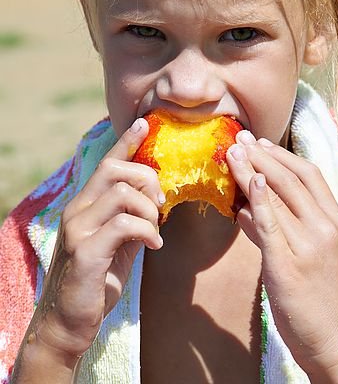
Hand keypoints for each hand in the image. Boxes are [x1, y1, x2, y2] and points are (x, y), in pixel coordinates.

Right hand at [22, 118, 163, 363]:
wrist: (69, 323)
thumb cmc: (97, 281)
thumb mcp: (118, 243)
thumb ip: (131, 219)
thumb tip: (155, 200)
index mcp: (84, 206)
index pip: (106, 164)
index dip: (125, 142)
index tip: (143, 123)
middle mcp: (76, 210)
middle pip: (114, 169)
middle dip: (147, 178)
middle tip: (160, 204)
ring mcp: (77, 230)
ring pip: (122, 193)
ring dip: (149, 210)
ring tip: (154, 232)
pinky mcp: (85, 252)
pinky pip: (124, 224)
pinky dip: (147, 231)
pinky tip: (153, 246)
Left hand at [227, 131, 337, 382]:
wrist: (335, 339)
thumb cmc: (321, 295)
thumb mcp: (309, 254)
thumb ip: (277, 228)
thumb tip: (245, 208)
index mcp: (335, 221)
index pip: (309, 174)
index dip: (282, 154)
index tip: (259, 142)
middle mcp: (325, 227)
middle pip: (292, 178)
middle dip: (262, 155)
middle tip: (239, 138)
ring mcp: (309, 245)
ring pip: (279, 196)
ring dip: (252, 170)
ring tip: (233, 152)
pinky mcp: (289, 265)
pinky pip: (271, 225)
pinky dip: (259, 200)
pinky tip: (248, 182)